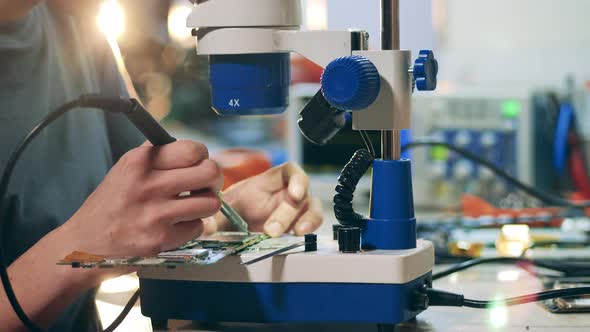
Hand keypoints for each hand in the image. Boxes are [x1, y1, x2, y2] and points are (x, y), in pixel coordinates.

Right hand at [61, 140, 222, 256]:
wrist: (83, 244)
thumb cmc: (111, 204)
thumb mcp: (125, 169)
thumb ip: (157, 156)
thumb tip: (195, 151)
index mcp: (139, 162)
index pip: (193, 150)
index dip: (203, 157)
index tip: (198, 165)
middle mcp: (147, 185)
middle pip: (209, 173)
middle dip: (213, 180)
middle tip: (204, 186)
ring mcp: (155, 214)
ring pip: (211, 203)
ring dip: (206, 205)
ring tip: (193, 206)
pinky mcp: (160, 240)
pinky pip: (198, 228)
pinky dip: (191, 228)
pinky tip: (175, 226)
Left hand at [205, 163, 322, 236]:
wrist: (236, 224)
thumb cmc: (234, 211)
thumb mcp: (223, 212)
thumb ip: (215, 218)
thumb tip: (204, 228)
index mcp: (269, 181)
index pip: (290, 171)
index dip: (297, 179)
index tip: (294, 194)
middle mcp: (286, 192)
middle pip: (299, 194)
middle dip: (287, 213)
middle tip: (271, 230)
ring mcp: (295, 208)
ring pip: (312, 208)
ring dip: (308, 219)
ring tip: (297, 233)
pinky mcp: (298, 223)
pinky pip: (310, 224)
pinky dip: (309, 228)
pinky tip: (298, 236)